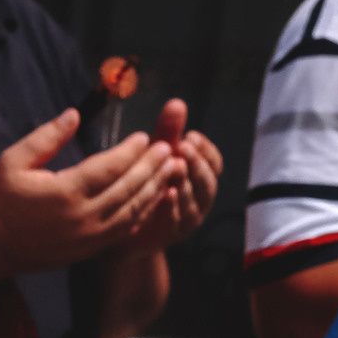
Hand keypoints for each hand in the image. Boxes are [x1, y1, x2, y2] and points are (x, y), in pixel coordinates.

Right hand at [0, 108, 180, 275]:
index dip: (130, 151)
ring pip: (133, 209)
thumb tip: (75, 114)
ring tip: (169, 169)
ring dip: (154, 187)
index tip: (143, 136)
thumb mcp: (13, 161)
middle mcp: (82, 216)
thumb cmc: (1, 200)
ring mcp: (89, 236)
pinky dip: (144, 211)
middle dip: (151, 166)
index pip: (109, 167)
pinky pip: (126, 228)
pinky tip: (154, 195)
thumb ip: (46, 137)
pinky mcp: (91, 249)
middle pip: (129, 188)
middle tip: (167, 148)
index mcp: (64, 192)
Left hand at [116, 100, 220, 255]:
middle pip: (208, 181)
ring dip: (186, 183)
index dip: (206, 150)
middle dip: (196, 162)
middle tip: (183, 146)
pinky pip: (176, 221)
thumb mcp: (155, 156)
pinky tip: (165, 194)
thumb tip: (177, 102)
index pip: (214, 163)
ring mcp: (187, 220)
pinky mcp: (171, 235)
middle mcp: (199, 199)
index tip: (190, 136)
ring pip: (195, 202)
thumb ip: (168, 132)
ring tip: (175, 167)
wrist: (124, 229)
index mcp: (199, 179)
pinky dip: (172, 208)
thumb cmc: (144, 187)